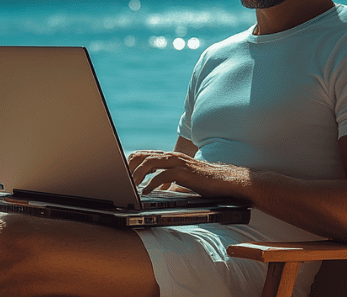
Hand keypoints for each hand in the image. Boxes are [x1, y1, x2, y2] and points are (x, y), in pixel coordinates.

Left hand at [127, 150, 243, 196]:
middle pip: (142, 156)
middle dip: (129, 167)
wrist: (226, 180)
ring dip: (137, 175)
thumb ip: (167, 179)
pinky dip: (152, 183)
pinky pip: (163, 176)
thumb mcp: (181, 178)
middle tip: (120, 180)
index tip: (120, 175)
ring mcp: (178, 162)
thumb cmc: (204, 181)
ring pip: (150, 163)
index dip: (130, 163)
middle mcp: (172, 156)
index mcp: (170, 157)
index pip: (143, 154)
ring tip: (130, 186)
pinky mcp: (184, 172)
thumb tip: (152, 188)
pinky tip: (147, 192)